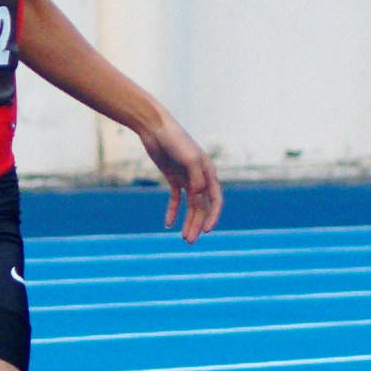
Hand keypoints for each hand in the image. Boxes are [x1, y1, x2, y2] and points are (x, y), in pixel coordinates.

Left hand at [139, 118, 222, 242]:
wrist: (155, 129)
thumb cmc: (175, 140)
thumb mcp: (189, 159)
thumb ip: (197, 178)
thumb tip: (200, 196)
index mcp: (208, 173)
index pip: (215, 199)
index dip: (213, 215)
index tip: (206, 230)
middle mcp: (200, 177)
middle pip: (201, 206)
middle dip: (197, 224)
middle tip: (189, 241)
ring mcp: (186, 177)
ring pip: (190, 205)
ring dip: (187, 221)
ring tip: (183, 237)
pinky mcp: (173, 177)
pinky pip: (175, 199)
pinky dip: (173, 211)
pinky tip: (168, 224)